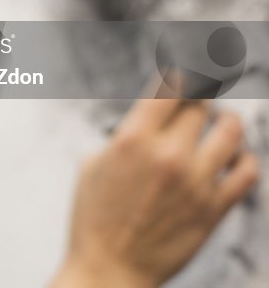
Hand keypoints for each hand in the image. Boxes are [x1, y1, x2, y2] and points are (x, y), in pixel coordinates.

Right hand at [51, 92, 259, 287]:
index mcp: (131, 139)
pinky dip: (243, 159)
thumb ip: (122, 137)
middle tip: (199, 99)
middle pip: (201, 105)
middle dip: (200, 99)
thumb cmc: (94, 218)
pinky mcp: (214, 208)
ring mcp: (195, 182)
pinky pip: (247, 171)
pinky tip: (233, 159)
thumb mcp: (93, 165)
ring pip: (231, 131)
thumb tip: (146, 121)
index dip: (181, 73)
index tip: (185, 70)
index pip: (170, 87)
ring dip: (227, 122)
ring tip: (222, 125)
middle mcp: (167, 155)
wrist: (110, 269)